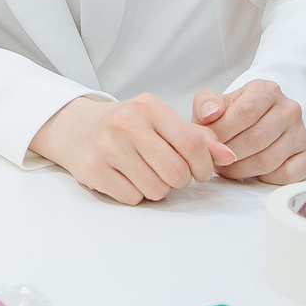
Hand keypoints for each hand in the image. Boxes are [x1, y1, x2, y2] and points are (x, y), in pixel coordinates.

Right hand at [30, 92, 233, 204]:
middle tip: (170, 173)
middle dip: (180, 181)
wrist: (75, 127)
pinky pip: (133, 198)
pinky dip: (135, 194)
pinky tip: (127, 178)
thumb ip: (198, 138)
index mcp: (149, 106)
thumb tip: (229, 157)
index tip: (200, 172)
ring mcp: (107, 147)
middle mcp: (127, 123)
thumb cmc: (127, 125)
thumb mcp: (161, 121)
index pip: (192, 144)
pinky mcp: (93, 170)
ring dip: (157, 189)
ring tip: (145, 173)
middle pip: (176, 173)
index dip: (204, 166)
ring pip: (156, 190)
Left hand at [193, 80, 305, 183]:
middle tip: (216, 159)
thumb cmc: (236, 114)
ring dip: (241, 169)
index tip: (209, 142)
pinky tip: (251, 172)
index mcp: (267, 90)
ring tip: (227, 167)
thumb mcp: (217, 103)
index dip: (223, 132)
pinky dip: (264, 178)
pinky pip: (286, 176)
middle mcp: (289, 109)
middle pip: (256, 138)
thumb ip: (206, 104)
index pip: (245, 112)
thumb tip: (210, 114)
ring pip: (268, 160)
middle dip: (230, 153)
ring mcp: (301, 133)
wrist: (261, 121)